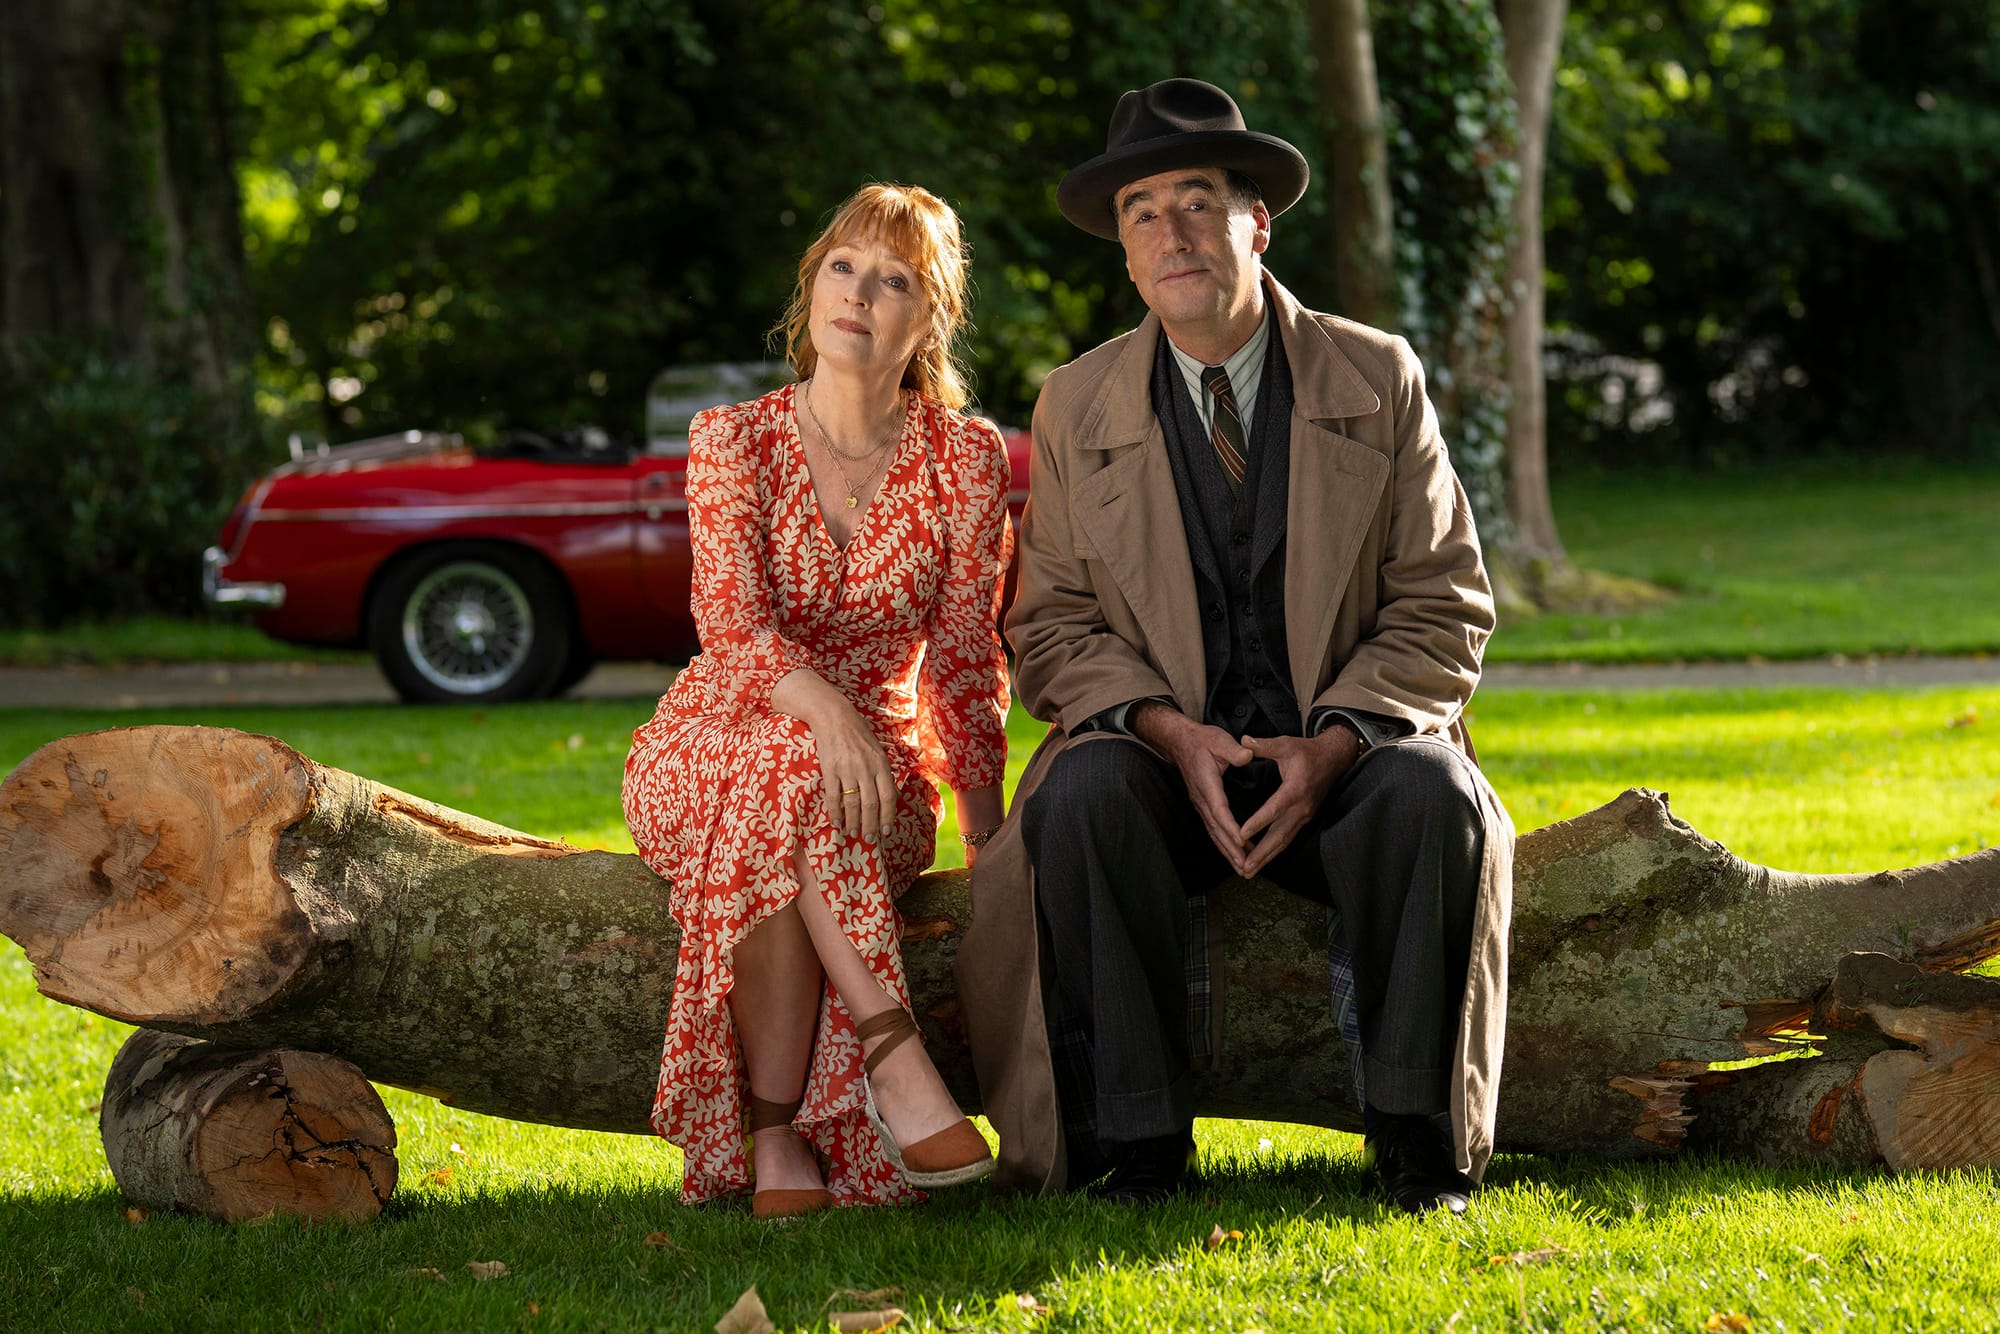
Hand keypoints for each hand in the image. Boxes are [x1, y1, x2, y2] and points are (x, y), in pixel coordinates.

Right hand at [809, 702, 898, 843]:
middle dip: (871, 825)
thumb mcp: (877, 750)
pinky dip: (835, 812)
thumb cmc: (858, 734)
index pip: (888, 797)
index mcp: (881, 764)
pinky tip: (836, 822)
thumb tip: (891, 797)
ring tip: (853, 833)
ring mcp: (847, 769)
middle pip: (871, 804)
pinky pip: (833, 796)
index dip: (888, 816)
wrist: (834, 715)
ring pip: (852, 803)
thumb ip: (883, 773)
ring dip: (853, 822)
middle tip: (869, 839)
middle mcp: (866, 768)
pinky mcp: (829, 769)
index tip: (886, 831)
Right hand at [1131, 702, 1256, 875]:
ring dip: (1227, 851)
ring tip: (1242, 867)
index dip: (1230, 826)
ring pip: (1214, 833)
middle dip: (1230, 849)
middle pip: (1216, 829)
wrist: (1180, 742)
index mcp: (1207, 783)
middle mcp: (1201, 799)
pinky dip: (1224, 843)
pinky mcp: (1203, 806)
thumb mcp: (1219, 739)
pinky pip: (1214, 829)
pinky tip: (1236, 852)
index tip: (1241, 840)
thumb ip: (1234, 750)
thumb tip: (1247, 756)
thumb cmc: (1202, 740)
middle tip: (1245, 866)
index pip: (1219, 809)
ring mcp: (1200, 804)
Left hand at [1234, 727, 1362, 878]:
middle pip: (1279, 835)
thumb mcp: (1286, 744)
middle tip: (1243, 867)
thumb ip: (1264, 746)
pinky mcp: (1302, 820)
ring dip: (1265, 858)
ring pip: (1283, 842)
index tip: (1241, 835)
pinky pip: (1286, 840)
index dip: (1258, 822)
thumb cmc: (1306, 752)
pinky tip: (1259, 861)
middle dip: (1260, 853)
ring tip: (1247, 871)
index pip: (1274, 808)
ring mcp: (1303, 817)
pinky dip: (1272, 852)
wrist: (1333, 760)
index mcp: (1296, 788)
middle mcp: (1301, 808)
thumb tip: (1243, 742)